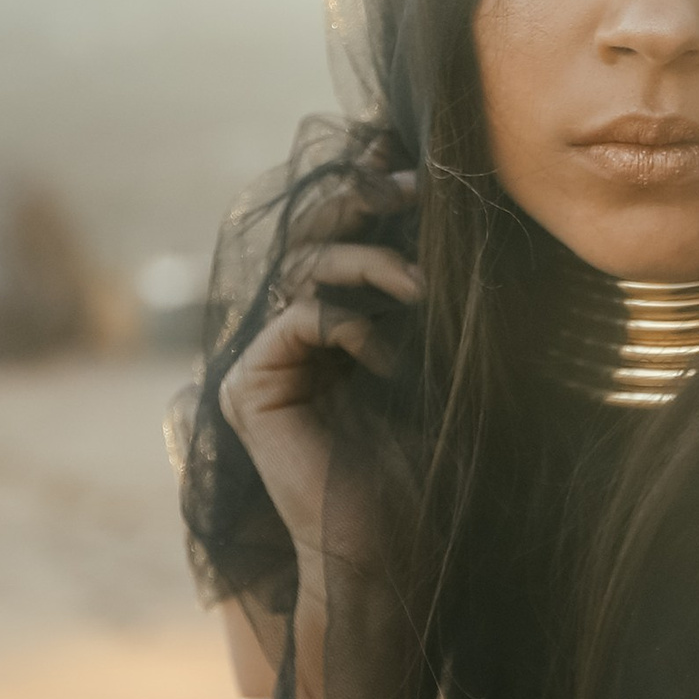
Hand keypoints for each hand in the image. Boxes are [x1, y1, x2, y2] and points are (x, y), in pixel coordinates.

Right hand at [215, 142, 422, 595]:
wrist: (397, 550)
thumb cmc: (432, 468)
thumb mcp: (444, 360)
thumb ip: (430, 291)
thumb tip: (450, 209)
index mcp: (335, 326)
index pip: (344, 237)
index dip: (365, 187)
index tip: (399, 148)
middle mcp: (291, 338)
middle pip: (313, 238)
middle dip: (361, 202)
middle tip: (410, 187)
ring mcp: (264, 362)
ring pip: (305, 271)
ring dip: (368, 265)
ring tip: (419, 287)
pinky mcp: (248, 388)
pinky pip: (297, 321)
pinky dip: (347, 325)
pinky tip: (384, 357)